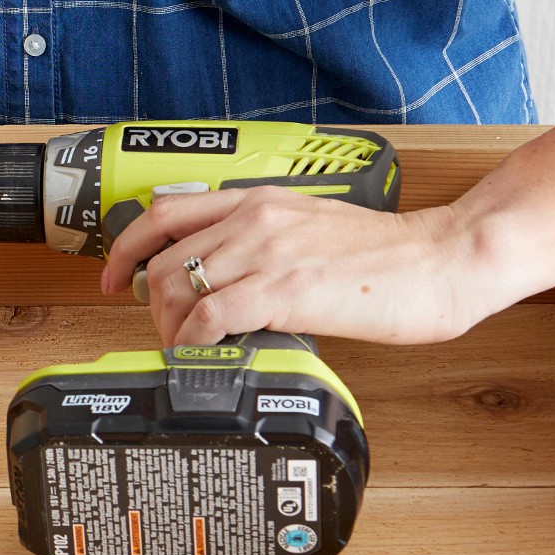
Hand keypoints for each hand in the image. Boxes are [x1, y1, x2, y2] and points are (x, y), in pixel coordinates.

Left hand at [97, 187, 504, 347]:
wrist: (440, 261)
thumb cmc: (386, 256)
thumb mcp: (311, 227)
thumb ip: (264, 239)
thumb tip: (225, 277)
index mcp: (259, 199)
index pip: (165, 211)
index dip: (126, 248)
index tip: (113, 277)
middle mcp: (255, 218)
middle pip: (163, 258)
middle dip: (148, 303)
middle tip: (163, 333)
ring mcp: (269, 252)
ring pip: (177, 287)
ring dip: (168, 328)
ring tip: (185, 350)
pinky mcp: (286, 290)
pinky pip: (211, 316)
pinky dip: (194, 341)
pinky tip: (205, 354)